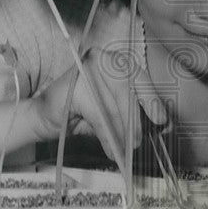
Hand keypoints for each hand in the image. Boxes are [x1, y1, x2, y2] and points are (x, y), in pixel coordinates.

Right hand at [29, 42, 168, 162]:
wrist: (44, 118)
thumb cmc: (82, 114)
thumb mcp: (114, 112)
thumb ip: (135, 113)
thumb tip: (163, 124)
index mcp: (114, 60)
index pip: (138, 76)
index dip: (151, 98)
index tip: (161, 119)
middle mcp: (102, 58)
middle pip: (127, 88)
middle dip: (135, 119)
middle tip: (138, 142)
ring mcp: (86, 69)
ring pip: (113, 103)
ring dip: (122, 132)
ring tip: (126, 149)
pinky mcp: (75, 87)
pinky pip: (99, 115)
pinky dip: (107, 136)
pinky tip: (111, 150)